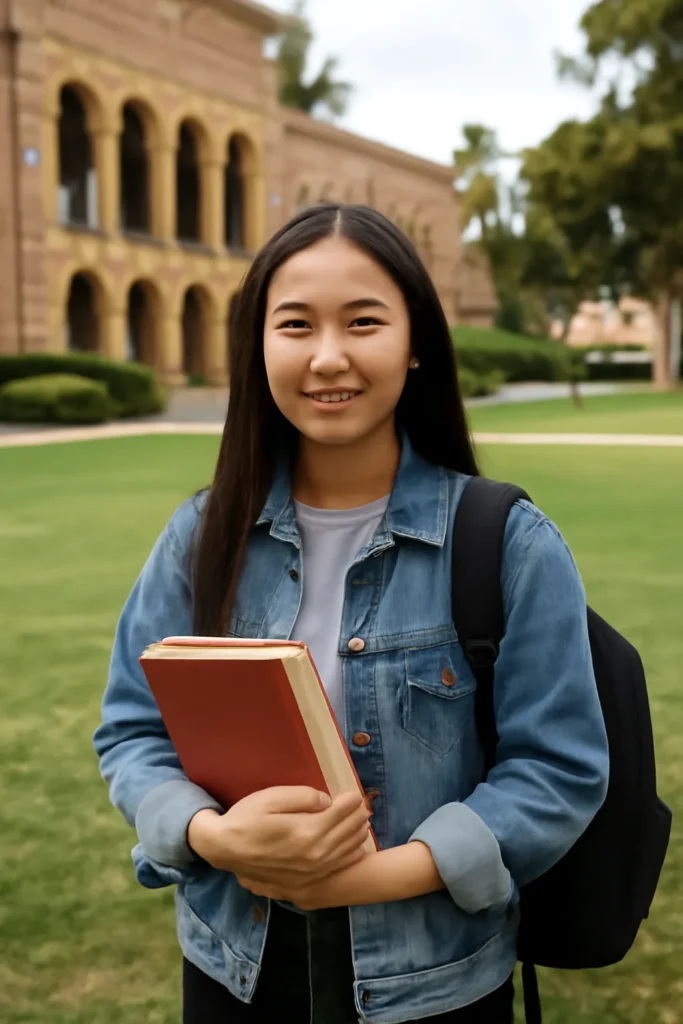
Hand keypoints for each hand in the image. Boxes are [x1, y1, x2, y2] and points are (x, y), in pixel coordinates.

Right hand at [188, 786, 371, 887]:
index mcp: (305, 831)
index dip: (350, 802)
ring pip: (344, 852)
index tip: (356, 793)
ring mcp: (310, 871)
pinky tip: (356, 849)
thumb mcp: (271, 798)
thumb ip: (302, 797)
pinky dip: (350, 857)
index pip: (338, 814)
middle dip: (357, 817)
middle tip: (364, 805)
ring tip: (363, 822)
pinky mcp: (305, 882)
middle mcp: (313, 855)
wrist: (224, 849)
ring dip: (357, 835)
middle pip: (345, 833)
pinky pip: (335, 869)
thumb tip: (327, 801)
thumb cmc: (246, 818)